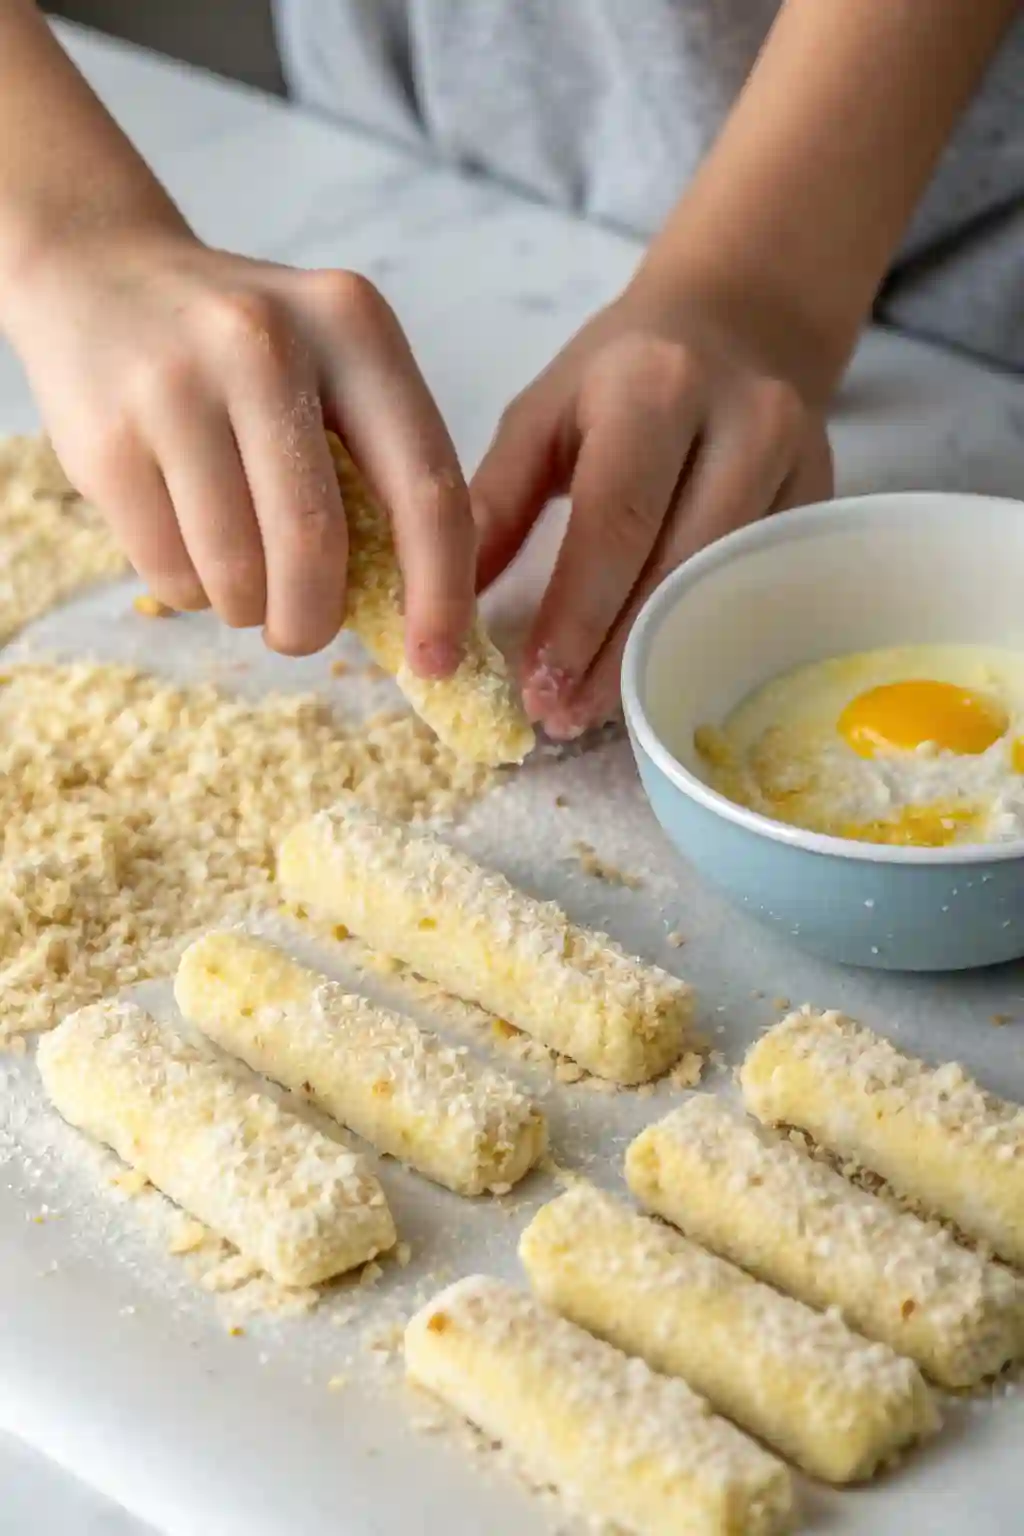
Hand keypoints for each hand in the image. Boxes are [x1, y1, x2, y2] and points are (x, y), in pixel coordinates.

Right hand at [2, 227, 474, 667]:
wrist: (97, 270)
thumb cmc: (241, 353)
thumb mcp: (329, 365)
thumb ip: (379, 466)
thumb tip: (417, 620)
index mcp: (354, 326)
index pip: (426, 487)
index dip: (439, 591)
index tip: (434, 662)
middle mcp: (266, 341)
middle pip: (316, 543)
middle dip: (314, 620)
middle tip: (304, 633)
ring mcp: (176, 385)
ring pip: (236, 572)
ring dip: (246, 610)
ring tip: (240, 581)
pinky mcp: (105, 436)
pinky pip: (169, 571)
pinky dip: (190, 593)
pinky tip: (188, 549)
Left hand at [472, 277, 832, 737]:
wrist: (741, 319)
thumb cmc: (622, 373)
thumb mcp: (544, 413)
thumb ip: (497, 503)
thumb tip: (446, 604)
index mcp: (655, 387)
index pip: (616, 520)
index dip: (578, 613)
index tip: (538, 685)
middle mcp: (742, 421)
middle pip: (677, 567)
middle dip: (614, 655)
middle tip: (560, 716)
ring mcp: (796, 462)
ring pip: (723, 588)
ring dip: (656, 657)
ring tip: (595, 708)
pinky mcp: (820, 500)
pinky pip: (758, 587)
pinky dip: (701, 636)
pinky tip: (657, 670)